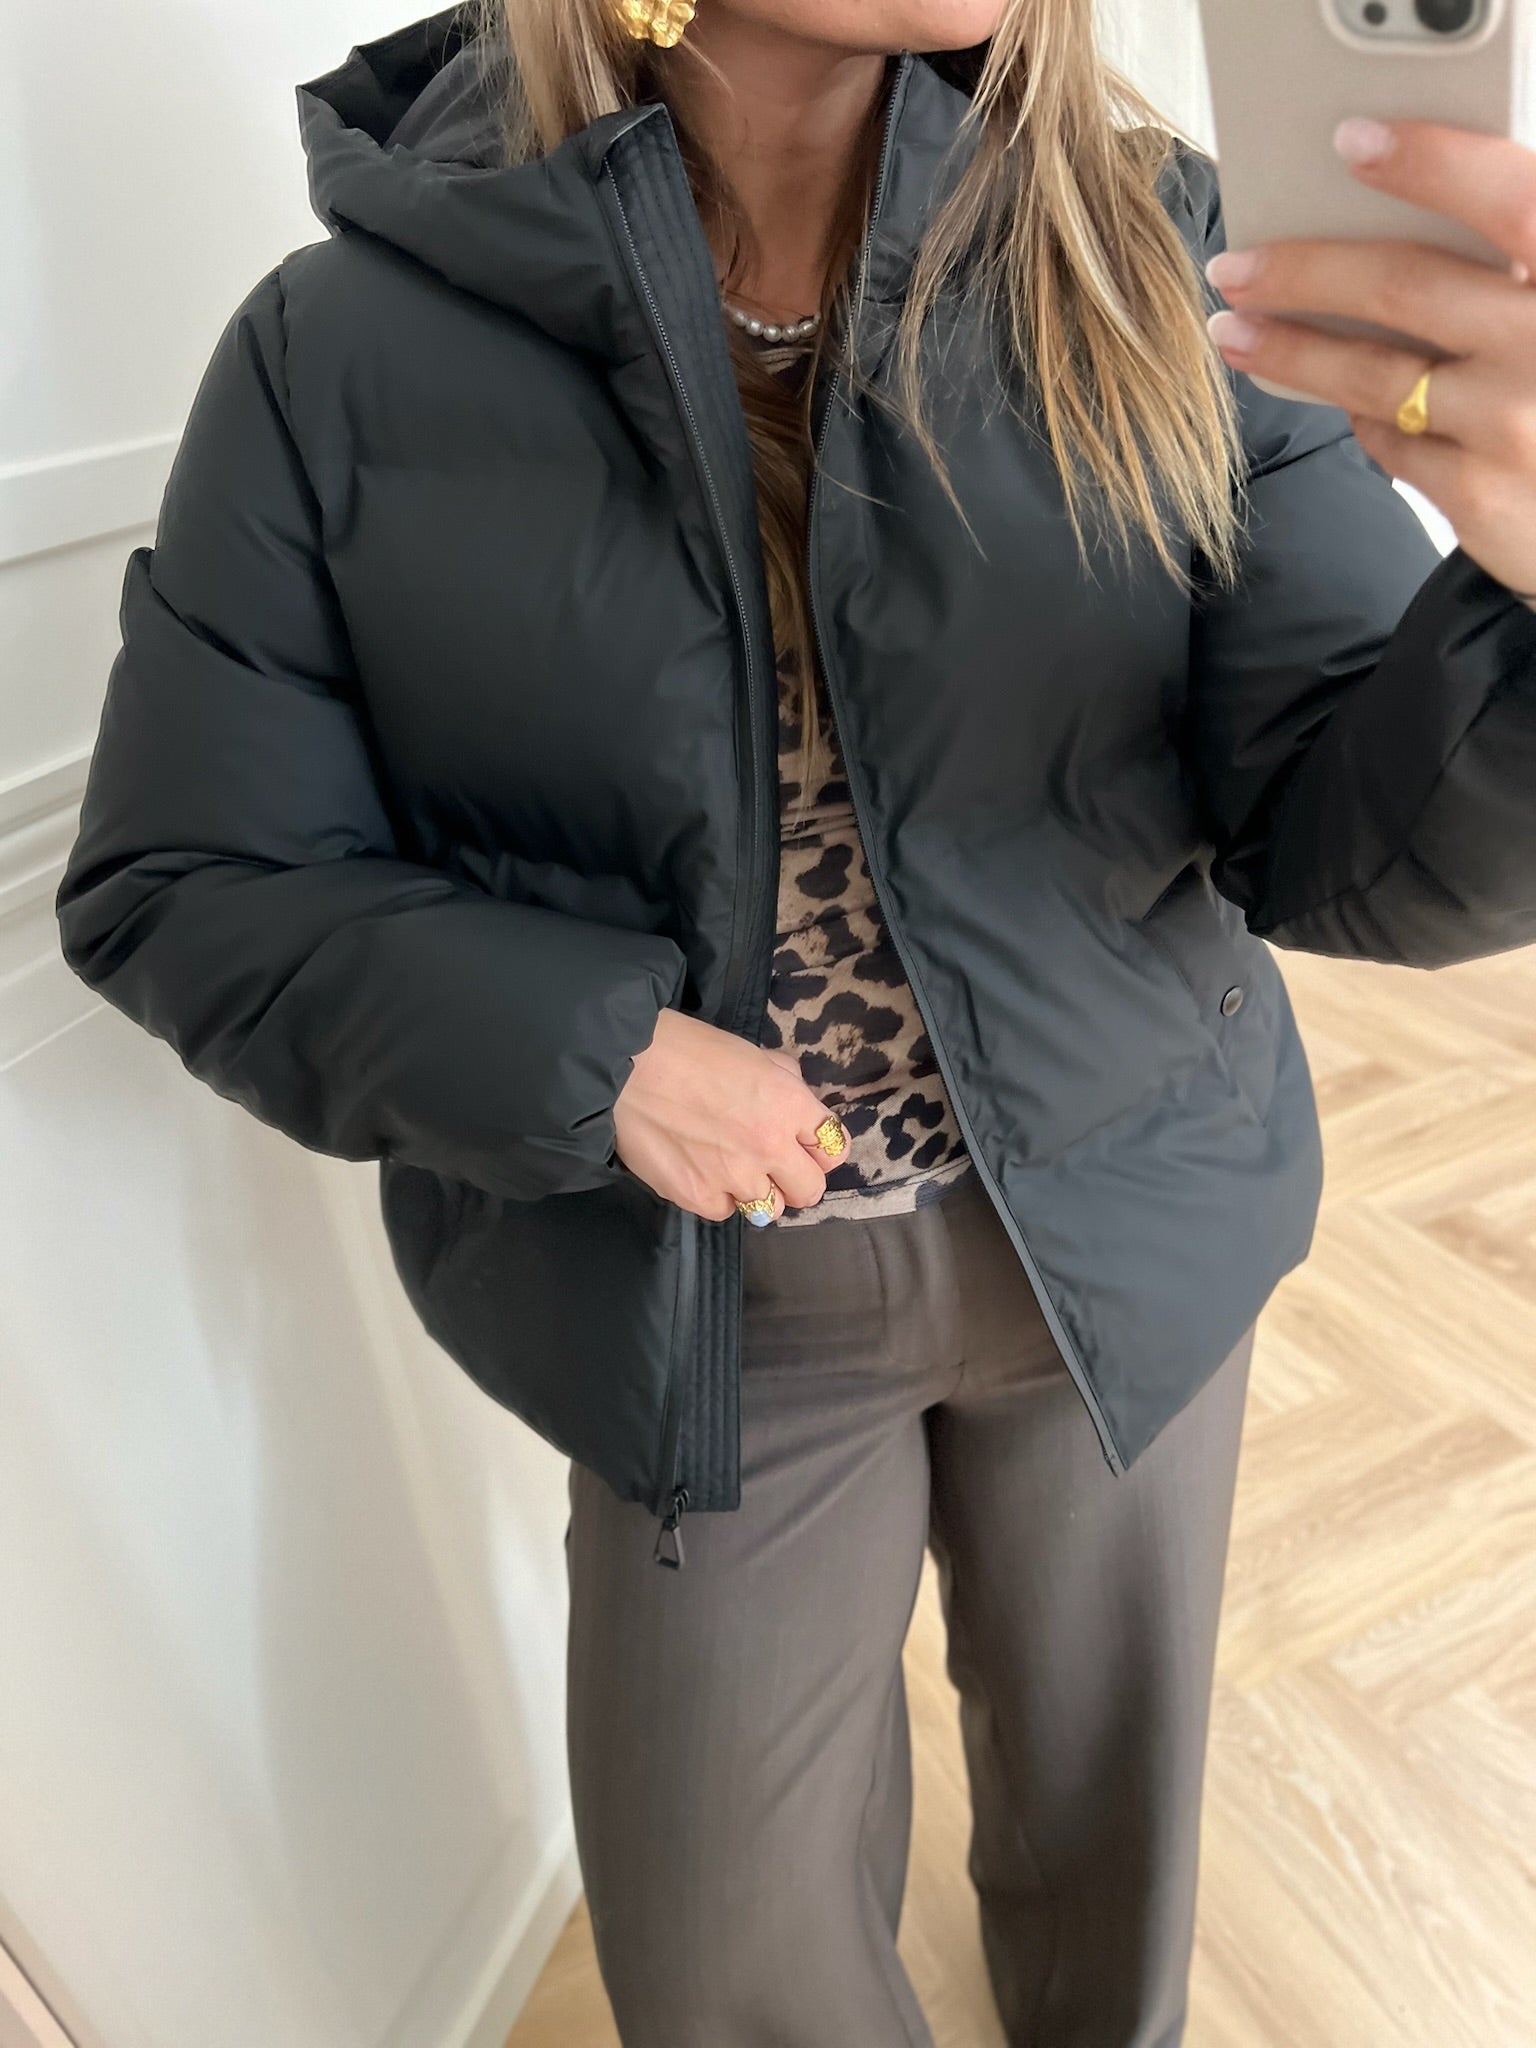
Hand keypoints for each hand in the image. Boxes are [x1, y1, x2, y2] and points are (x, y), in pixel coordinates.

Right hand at [613, 1007, 836, 1221]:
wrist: (625, 1066)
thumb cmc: (686, 1048)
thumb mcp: (749, 1052)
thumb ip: (781, 1078)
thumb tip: (792, 1093)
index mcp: (789, 1103)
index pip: (834, 1148)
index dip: (819, 1149)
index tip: (803, 1146)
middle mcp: (770, 1145)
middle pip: (811, 1190)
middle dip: (796, 1179)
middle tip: (773, 1167)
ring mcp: (735, 1177)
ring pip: (770, 1209)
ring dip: (757, 1192)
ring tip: (731, 1170)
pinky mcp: (698, 1197)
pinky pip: (725, 1211)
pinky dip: (717, 1197)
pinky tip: (700, 1172)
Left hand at [1204, 118, 1535, 611]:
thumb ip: (1504, 255)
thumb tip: (1385, 204)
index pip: (1510, 197)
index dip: (1432, 163)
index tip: (1352, 141)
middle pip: (1406, 287)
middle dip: (1304, 272)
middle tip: (1235, 267)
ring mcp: (1515, 425)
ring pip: (1373, 375)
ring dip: (1291, 351)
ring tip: (1236, 331)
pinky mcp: (1481, 493)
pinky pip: (1388, 440)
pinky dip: (1361, 415)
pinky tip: (1343, 399)